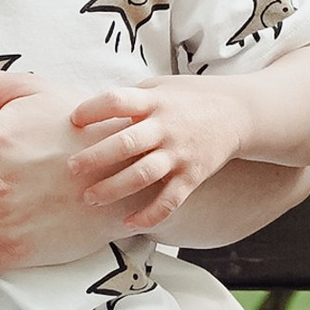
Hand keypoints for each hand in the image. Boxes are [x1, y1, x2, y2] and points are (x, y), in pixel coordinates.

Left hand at [67, 80, 249, 234]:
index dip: (92, 110)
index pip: (118, 101)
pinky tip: (129, 222)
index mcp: (154, 102)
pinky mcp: (192, 176)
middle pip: (126, 143)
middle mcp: (166, 128)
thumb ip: (130, 99)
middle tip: (70, 168)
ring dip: (114, 189)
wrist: (238, 113)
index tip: (73, 120)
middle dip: (95, 157)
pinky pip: (169, 201)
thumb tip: (89, 110)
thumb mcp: (160, 87)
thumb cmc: (190, 98)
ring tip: (90, 197)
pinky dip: (150, 215)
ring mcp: (180, 154)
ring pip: (143, 175)